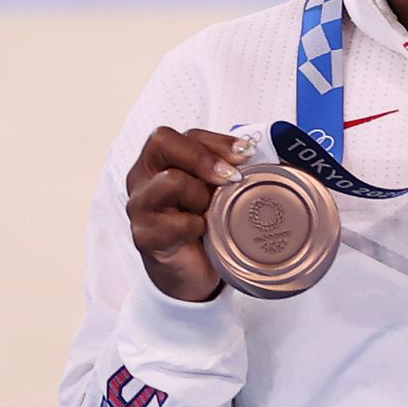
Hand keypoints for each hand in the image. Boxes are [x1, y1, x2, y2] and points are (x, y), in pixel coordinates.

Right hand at [124, 127, 254, 301]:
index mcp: (158, 160)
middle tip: (232, 177)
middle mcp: (142, 177)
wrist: (190, 272)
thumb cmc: (202, 225)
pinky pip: (175, 223)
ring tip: (210, 212)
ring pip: (171, 180)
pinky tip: (203, 233)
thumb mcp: (215, 190)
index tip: (246, 153)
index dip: (216, 141)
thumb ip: (229, 168)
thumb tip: (268, 153)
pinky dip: (196, 226)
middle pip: (162, 142)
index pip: (181, 134)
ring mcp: (139, 206)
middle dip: (204, 158)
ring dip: (201, 195)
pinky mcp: (144, 235)